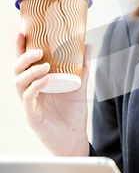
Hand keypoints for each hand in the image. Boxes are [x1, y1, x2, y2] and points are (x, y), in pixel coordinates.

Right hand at [12, 32, 92, 155]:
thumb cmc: (72, 114)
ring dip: (31, 71)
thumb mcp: (79, 85)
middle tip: (39, 51)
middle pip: (17, 70)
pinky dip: (35, 87)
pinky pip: (28, 98)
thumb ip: (82, 66)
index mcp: (37, 82)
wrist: (75, 139)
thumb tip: (87, 44)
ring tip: (46, 65)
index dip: (20, 48)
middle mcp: (30, 91)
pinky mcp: (32, 115)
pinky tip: (47, 80)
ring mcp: (29, 103)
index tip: (22, 33)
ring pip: (19, 82)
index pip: (25, 62)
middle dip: (24, 57)